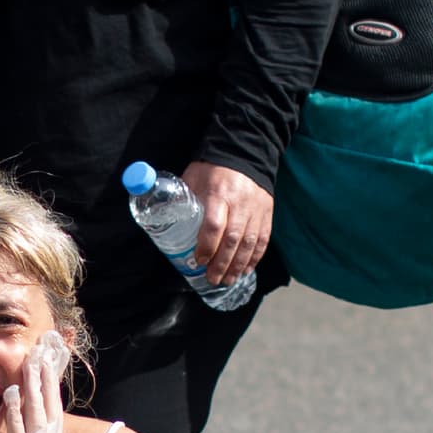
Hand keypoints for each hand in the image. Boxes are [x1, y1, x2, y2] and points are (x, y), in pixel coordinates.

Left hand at [181, 160, 273, 286]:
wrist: (245, 153)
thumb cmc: (213, 168)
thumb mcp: (193, 178)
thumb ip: (182, 199)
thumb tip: (165, 220)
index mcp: (218, 193)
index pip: (214, 225)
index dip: (207, 247)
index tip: (199, 260)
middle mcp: (239, 203)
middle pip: (232, 240)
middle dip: (222, 263)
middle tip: (212, 279)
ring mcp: (256, 209)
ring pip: (249, 243)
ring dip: (238, 265)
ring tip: (228, 280)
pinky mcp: (266, 213)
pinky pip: (263, 239)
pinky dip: (254, 257)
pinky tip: (245, 269)